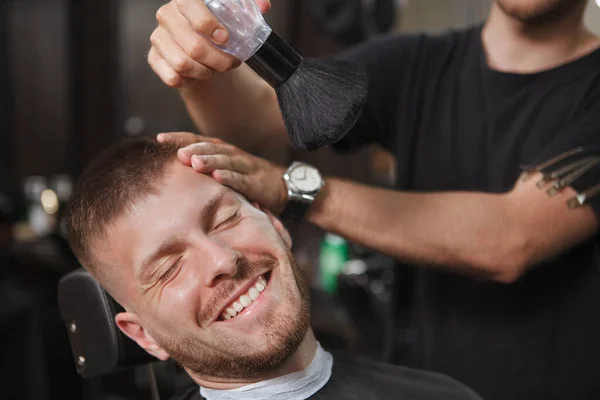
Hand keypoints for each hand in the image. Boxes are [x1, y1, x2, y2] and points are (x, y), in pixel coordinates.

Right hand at [149, 0, 271, 88]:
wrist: (198, 45)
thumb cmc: (216, 26)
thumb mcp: (233, 13)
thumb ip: (249, 5)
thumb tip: (264, 6)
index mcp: (184, 0)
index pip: (191, 7)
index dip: (209, 25)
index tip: (225, 39)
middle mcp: (167, 16)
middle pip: (193, 46)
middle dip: (218, 60)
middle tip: (231, 63)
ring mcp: (158, 38)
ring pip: (184, 64)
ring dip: (205, 71)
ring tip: (214, 68)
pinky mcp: (154, 58)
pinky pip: (173, 77)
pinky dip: (191, 81)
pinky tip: (198, 75)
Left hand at [157, 132, 287, 213]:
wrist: (280, 186)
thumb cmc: (244, 178)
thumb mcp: (222, 170)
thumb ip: (202, 167)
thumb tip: (170, 167)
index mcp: (221, 150)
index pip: (198, 140)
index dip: (180, 138)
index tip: (160, 138)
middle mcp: (231, 154)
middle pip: (210, 148)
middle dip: (194, 149)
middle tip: (178, 153)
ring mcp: (244, 167)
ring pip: (225, 161)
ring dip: (209, 161)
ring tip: (195, 163)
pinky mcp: (255, 182)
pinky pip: (241, 179)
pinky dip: (229, 178)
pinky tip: (218, 178)